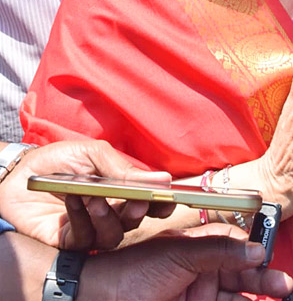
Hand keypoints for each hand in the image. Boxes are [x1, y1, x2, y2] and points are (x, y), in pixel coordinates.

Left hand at [0, 139, 175, 249]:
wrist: (20, 174)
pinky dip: (82, 218)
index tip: (169, 200)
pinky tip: (74, 200)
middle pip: (135, 220)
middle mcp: (109, 211)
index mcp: (120, 189)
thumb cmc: (59, 160)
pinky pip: (85, 238)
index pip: (148, 201)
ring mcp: (90, 228)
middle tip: (138, 201)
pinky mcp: (70, 241)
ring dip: (108, 217)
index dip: (162, 203)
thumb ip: (123, 169)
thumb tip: (162, 179)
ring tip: (96, 198)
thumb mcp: (93, 154)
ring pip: (113, 235)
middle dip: (139, 211)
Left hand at [82, 224, 292, 300]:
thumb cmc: (134, 268)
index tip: (270, 257)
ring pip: (237, 300)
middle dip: (264, 281)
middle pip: (243, 277)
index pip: (238, 246)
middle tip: (284, 287)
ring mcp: (199, 297)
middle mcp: (204, 273)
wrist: (104, 299)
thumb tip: (256, 249)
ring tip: (276, 299)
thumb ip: (220, 250)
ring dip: (256, 300)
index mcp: (201, 248)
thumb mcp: (180, 252)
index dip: (256, 252)